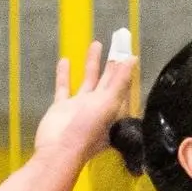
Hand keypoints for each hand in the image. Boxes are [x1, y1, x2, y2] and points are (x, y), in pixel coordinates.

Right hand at [33, 40, 136, 162]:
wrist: (59, 149)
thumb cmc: (87, 129)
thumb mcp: (109, 103)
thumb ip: (120, 82)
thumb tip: (132, 60)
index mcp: (114, 109)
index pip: (123, 84)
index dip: (126, 68)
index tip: (129, 50)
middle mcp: (99, 107)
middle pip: (108, 80)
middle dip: (112, 62)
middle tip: (117, 41)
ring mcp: (80, 107)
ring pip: (88, 80)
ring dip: (92, 63)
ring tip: (96, 43)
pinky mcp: (62, 107)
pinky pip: (65, 87)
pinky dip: (65, 75)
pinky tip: (65, 60)